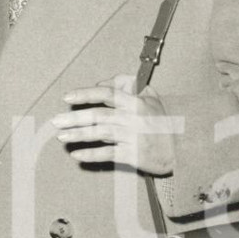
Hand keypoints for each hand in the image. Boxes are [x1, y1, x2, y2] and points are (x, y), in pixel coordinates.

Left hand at [51, 74, 174, 175]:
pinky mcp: (133, 155)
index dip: (86, 94)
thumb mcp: (150, 97)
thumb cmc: (162, 121)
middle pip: (99, 115)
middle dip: (75, 118)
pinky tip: (77, 155)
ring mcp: (132, 137)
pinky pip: (108, 154)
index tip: (67, 97)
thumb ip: (128, 84)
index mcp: (136, 102)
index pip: (107, 94)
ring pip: (100, 134)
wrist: (182, 148)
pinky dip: (91, 155)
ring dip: (79, 135)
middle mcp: (133, 119)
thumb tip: (102, 82)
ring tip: (62, 136)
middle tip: (56, 121)